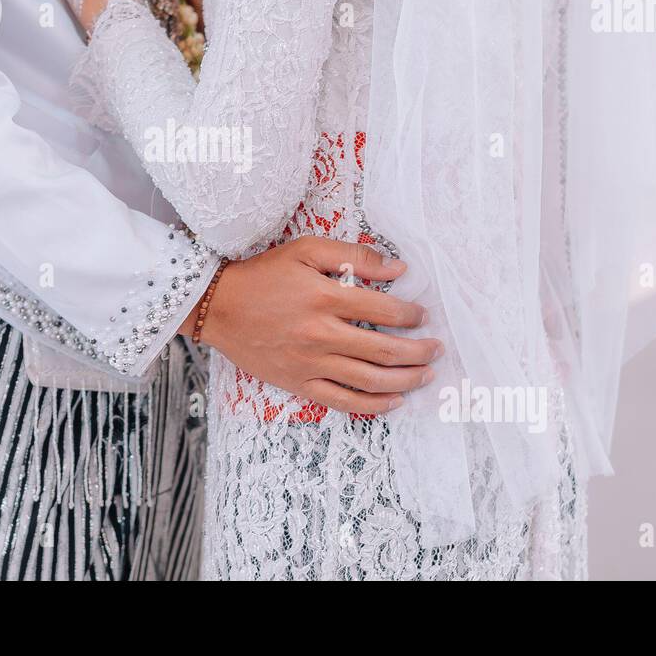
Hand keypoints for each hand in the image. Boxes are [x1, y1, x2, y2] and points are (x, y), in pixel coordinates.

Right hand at [181, 238, 440, 413]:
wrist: (218, 306)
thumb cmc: (263, 274)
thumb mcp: (305, 249)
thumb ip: (353, 256)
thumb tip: (397, 267)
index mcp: (325, 297)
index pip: (385, 310)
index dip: (411, 314)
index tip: (422, 315)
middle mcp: (321, 334)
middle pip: (385, 350)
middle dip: (418, 351)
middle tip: (436, 348)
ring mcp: (310, 363)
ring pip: (370, 379)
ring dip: (405, 379)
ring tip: (425, 375)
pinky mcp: (298, 383)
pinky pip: (343, 401)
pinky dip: (373, 405)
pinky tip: (393, 401)